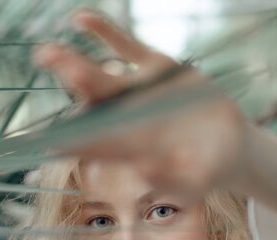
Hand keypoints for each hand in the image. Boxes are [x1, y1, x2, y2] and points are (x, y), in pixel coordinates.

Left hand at [33, 8, 250, 196]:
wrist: (228, 146)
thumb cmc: (208, 172)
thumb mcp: (194, 183)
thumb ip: (170, 179)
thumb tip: (143, 170)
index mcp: (127, 148)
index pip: (92, 143)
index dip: (72, 136)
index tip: (52, 131)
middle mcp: (124, 118)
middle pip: (89, 103)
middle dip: (69, 84)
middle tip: (48, 62)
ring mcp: (137, 91)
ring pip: (100, 75)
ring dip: (74, 62)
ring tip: (48, 52)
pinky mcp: (156, 68)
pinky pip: (127, 47)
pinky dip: (106, 32)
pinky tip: (81, 19)